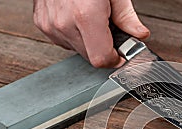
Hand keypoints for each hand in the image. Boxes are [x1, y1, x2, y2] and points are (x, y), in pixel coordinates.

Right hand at [33, 0, 149, 67]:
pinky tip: (77, 17)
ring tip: (91, 17)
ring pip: (77, 50)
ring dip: (88, 41)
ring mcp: (50, 25)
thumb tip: (139, 35)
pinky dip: (74, 34)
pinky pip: (63, 40)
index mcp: (86, 16)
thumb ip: (127, 17)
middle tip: (108, 28)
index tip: (120, 55)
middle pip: (90, 57)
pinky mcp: (42, 23)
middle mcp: (65, 23)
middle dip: (103, 48)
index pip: (100, 59)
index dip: (114, 60)